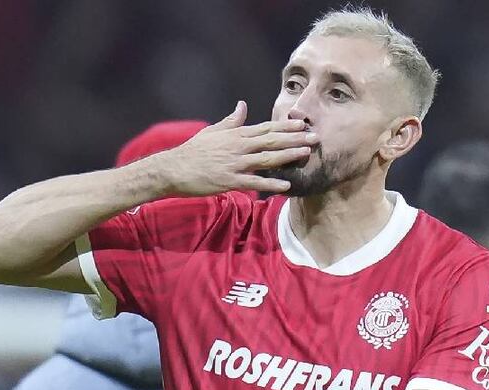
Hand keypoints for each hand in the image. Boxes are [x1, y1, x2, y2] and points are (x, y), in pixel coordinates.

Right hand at [157, 101, 316, 195]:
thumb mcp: (213, 131)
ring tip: (306, 154)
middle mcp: (239, 146)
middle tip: (315, 136)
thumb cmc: (193, 151)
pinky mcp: (230, 181)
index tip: (302, 122)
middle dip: (295, 138)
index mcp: (236, 135)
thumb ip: (231, 121)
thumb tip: (242, 105)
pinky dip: (271, 183)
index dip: (286, 125)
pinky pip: (255, 182)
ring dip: (289, 156)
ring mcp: (235, 164)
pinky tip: (286, 186)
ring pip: (267, 158)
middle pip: (272, 140)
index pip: (266, 128)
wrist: (174, 169)